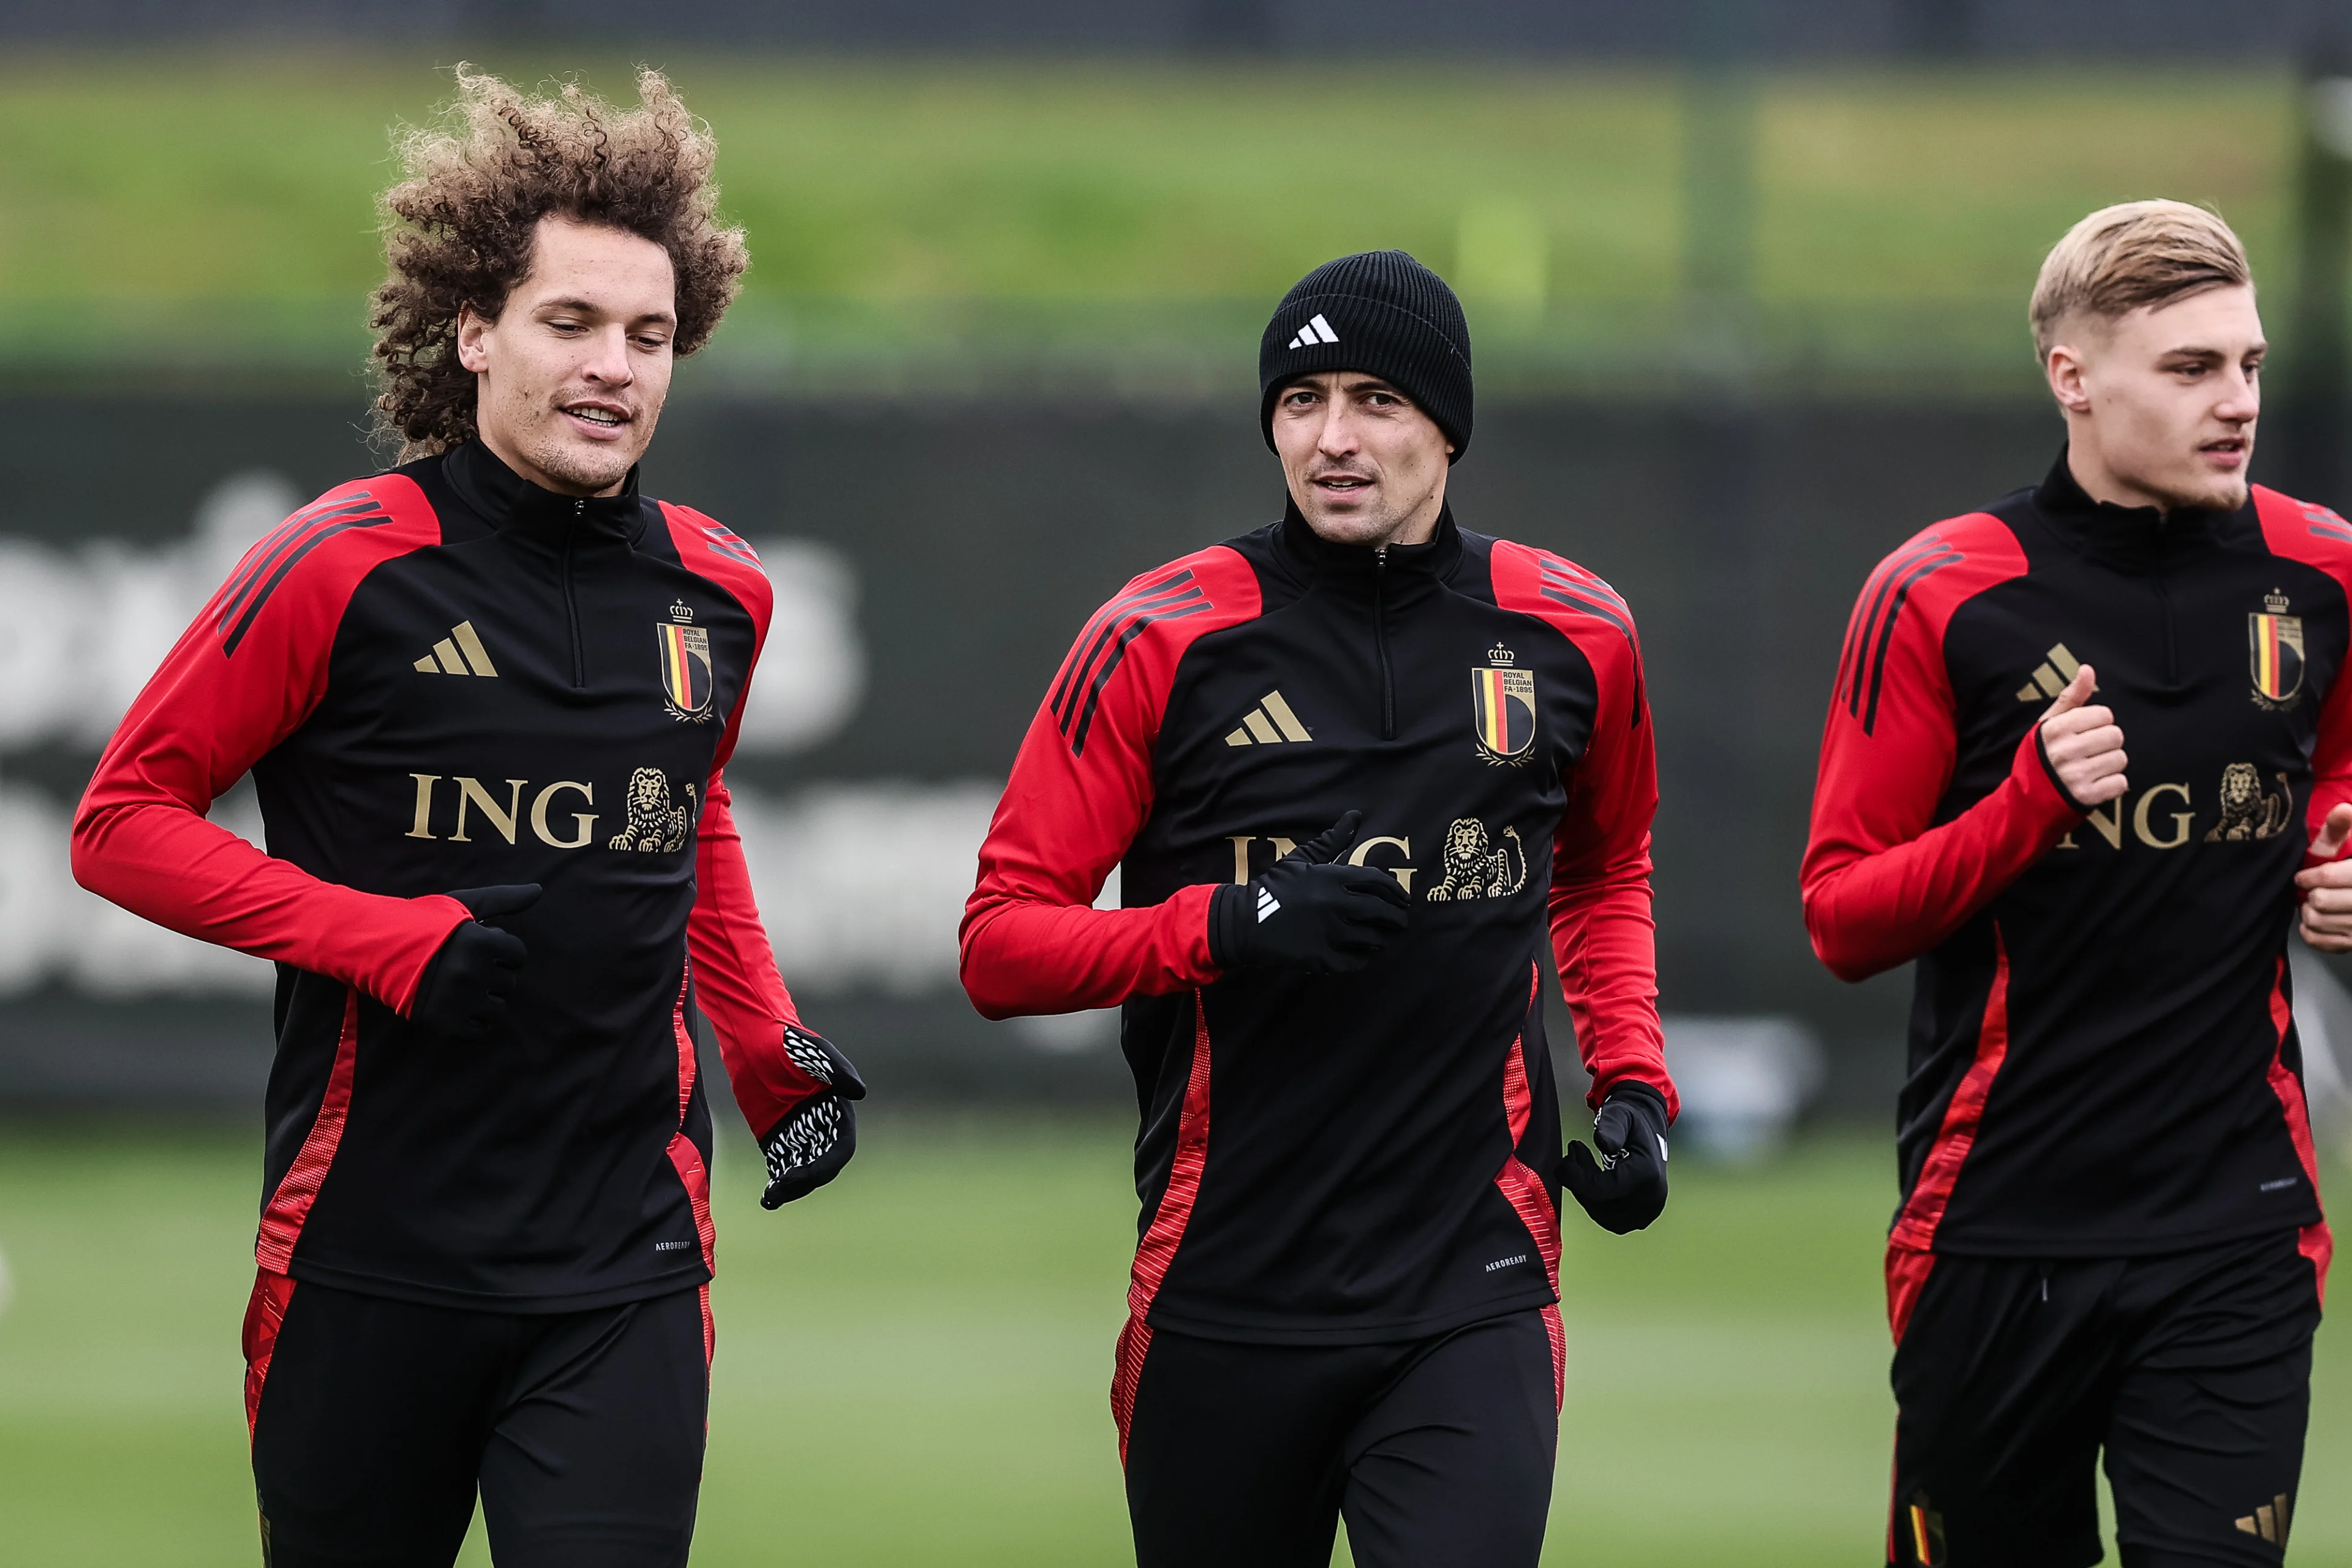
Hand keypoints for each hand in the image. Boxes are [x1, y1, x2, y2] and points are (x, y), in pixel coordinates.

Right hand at [408, 884, 538, 1038]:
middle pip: (508, 983)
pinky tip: (457, 1005)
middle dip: (493, 975)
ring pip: (498, 1009)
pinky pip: (480, 1030)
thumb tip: (539, 890)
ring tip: (461, 987)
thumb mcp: (463, 905)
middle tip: (465, 967)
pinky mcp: (444, 1022)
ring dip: (485, 1000)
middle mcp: (471, 973)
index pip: (518, 956)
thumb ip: (503, 899)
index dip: (502, 952)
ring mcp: (458, 1000)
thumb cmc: (425, 924)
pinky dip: (472, 1020)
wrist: (377, 949)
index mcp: (480, 943)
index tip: (482, 950)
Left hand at [760, 1024, 866, 1208]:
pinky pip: (781, 1168)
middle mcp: (820, 1125)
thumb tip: (859, 1092)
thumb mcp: (811, 1051)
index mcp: (836, 1109)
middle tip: (784, 1185)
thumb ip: (834, 1068)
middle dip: (806, 1179)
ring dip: (792, 1188)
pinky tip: (768, 1198)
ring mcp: (797, 1133)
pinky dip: (777, 1186)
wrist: (752, 1039)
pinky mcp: (775, 1138)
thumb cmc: (786, 1042)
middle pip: (821, 1164)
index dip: (829, 1163)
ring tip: (773, 1196)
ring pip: (801, 1171)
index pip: (841, 1146)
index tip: (810, 1174)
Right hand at [1208, 811, 1410, 974]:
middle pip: (1381, 912)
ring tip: (1385, 938)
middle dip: (1398, 918)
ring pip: (1373, 939)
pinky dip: (1365, 959)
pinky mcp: (1321, 958)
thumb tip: (1356, 815)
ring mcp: (1329, 933)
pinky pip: (1355, 961)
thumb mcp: (1300, 859)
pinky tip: (1365, 955)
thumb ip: (1332, 841)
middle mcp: (1334, 904)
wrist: (1243, 922)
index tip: (1404, 899)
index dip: (1396, 890)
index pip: (1378, 881)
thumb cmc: (1273, 887)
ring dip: (1384, 939)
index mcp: (1331, 877)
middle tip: (1401, 922)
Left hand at [1559, 1082, 1669, 1233]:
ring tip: (1582, 1163)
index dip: (1575, 1178)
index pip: (1602, 1189)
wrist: (1650, 1134)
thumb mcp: (1620, 1115)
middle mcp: (1651, 1199)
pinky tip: (1591, 1178)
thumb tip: (1603, 1142)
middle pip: (1599, 1205)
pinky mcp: (1640, 1219)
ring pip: (1601, 1215)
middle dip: (1578, 1182)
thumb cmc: (1632, 1123)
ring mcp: (1647, 1213)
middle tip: (1573, 1155)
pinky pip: (1608, 1218)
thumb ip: (1611, 1126)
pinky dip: (1594, 1201)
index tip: (1563, 1161)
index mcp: (1647, 1174)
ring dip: (1584, 1192)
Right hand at [2038, 664, 2126, 807]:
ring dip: (2110, 764)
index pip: (2104, 714)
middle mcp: (2065, 751)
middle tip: (2090, 751)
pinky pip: (2120, 783)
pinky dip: (2112, 784)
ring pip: (2120, 759)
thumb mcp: (2049, 723)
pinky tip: (2094, 782)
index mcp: (2057, 728)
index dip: (2097, 723)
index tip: (2084, 732)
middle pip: (2116, 736)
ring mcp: (2076, 775)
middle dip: (2106, 743)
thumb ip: (2072, 696)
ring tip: (2091, 767)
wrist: (2026, 798)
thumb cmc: (2041, 755)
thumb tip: (2088, 669)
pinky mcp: (2086, 797)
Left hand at [2296, 803, 2351, 951]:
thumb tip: (2343, 808)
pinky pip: (2321, 942)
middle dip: (2310, 894)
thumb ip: (2342, 830)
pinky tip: (2314, 922)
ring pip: (2317, 921)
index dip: (2308, 876)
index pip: (2327, 877)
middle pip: (2320, 900)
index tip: (2303, 877)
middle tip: (2310, 890)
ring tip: (2313, 904)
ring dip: (2308, 912)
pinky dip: (2311, 932)